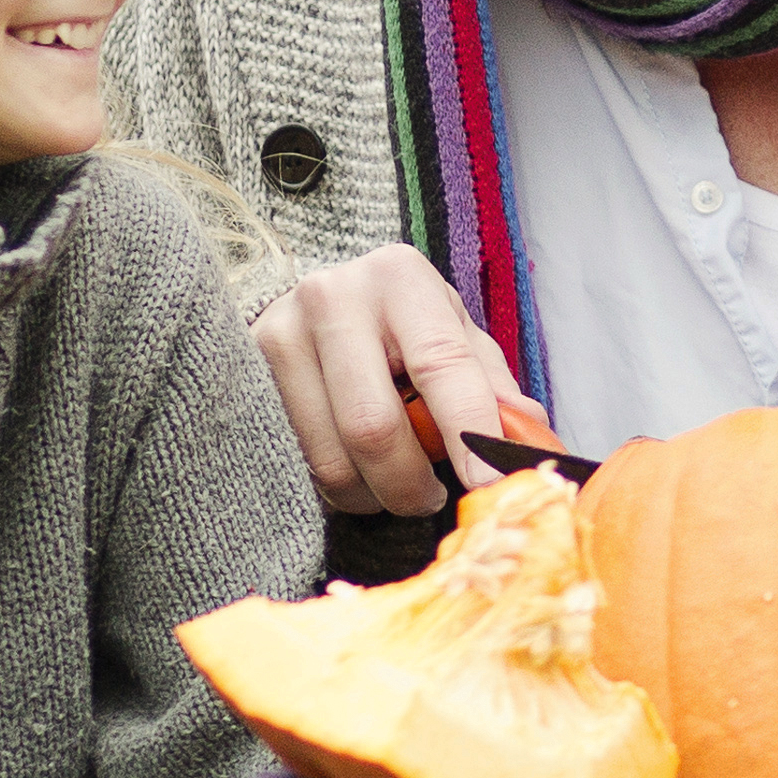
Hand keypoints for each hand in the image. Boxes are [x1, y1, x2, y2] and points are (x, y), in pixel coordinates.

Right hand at [249, 243, 551, 515]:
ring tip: (391, 484)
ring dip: (371, 495)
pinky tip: (352, 470)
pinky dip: (333, 486)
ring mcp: (280, 334)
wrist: (309, 299)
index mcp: (401, 279)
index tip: (490, 485)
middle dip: (410, 484)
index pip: (442, 366)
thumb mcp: (450, 333)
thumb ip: (490, 383)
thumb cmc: (396, 323)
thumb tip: (530, 437)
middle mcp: (333, 297)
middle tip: (430, 498)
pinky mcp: (247, 373)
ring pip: (331, 458)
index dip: (469, 433)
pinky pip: (295, 463)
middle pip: (374, 427)